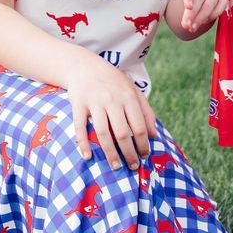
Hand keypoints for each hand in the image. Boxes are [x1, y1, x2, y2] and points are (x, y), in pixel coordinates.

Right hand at [66, 55, 156, 171]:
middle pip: (122, 133)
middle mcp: (112, 99)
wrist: (85, 66)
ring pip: (103, 133)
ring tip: (115, 166)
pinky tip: (87, 157)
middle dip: (129, 153)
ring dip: (110, 153)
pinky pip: (80, 127)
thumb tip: (154, 136)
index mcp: (128, 97)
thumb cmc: (113, 81)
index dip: (143, 145)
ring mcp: (94, 102)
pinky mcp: (78, 104)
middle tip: (132, 167)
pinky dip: (83, 143)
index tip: (144, 157)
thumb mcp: (133, 90)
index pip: (139, 127)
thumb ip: (146, 111)